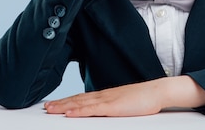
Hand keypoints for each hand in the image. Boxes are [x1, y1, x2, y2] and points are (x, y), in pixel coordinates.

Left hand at [43, 76, 204, 116]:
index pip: (82, 98)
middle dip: (61, 104)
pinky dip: (79, 110)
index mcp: (106, 95)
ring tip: (51, 110)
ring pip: (81, 103)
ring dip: (65, 106)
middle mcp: (104, 96)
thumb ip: (113, 107)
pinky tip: (70, 113)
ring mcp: (108, 100)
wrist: (158, 91)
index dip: (67, 101)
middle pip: (78, 99)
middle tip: (46, 107)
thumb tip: (105, 112)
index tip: (55, 104)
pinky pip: (93, 109)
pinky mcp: (113, 106)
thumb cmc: (144, 99)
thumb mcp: (124, 104)